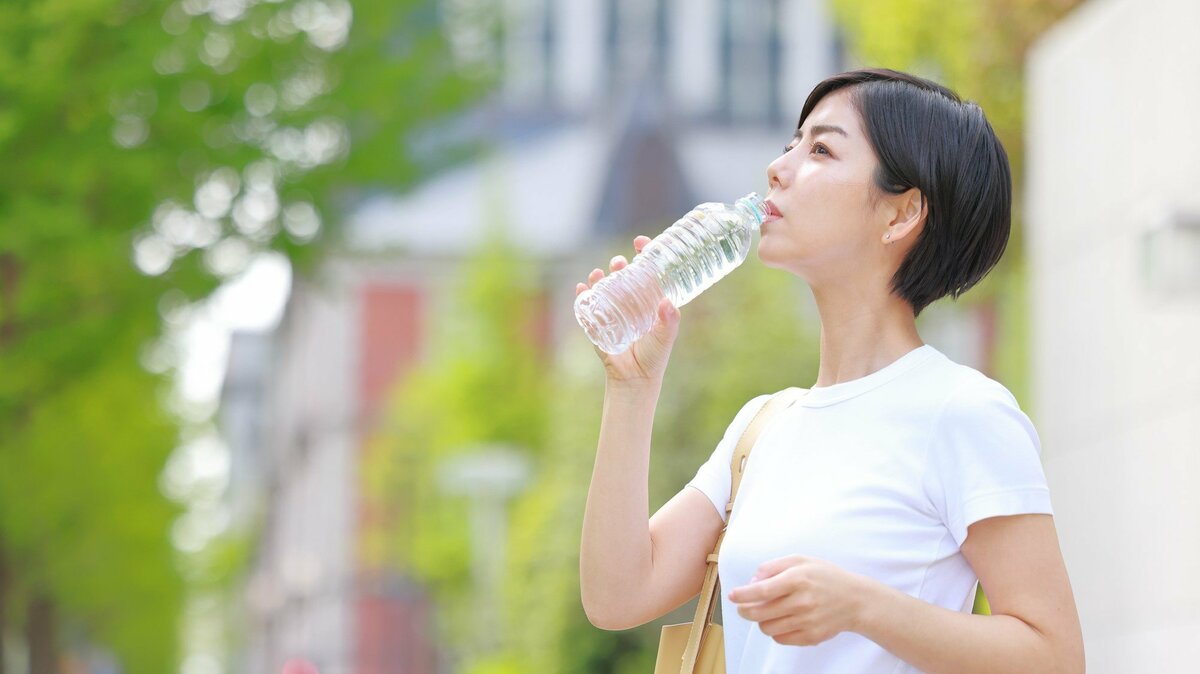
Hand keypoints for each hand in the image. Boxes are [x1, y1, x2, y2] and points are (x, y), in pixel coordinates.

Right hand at [575, 235, 680, 386]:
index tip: (641, 242)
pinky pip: (587, 306)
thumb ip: (669, 322)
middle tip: (618, 262)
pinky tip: (582, 287)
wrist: (634, 378)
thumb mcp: (665, 338)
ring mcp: (613, 311)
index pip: (647, 271)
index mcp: (649, 300)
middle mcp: (631, 302)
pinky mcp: (598, 323)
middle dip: (619, 265)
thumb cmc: (653, 356)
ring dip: (600, 277)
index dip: (645, 254)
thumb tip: (668, 303)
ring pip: (605, 287)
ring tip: (598, 273)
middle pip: (624, 276)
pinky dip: (583, 295)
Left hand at [727, 555, 873, 646]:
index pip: (761, 591)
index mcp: (798, 579)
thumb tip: (752, 582)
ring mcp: (807, 621)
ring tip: (767, 612)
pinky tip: (782, 621)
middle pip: (759, 613)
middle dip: (744, 610)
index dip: (742, 595)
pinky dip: (775, 631)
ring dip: (760, 621)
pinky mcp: (811, 637)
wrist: (856, 600)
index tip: (732, 596)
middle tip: (742, 607)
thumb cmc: (825, 577)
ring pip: (767, 628)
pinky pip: (781, 639)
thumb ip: (773, 567)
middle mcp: (802, 602)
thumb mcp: (800, 560)